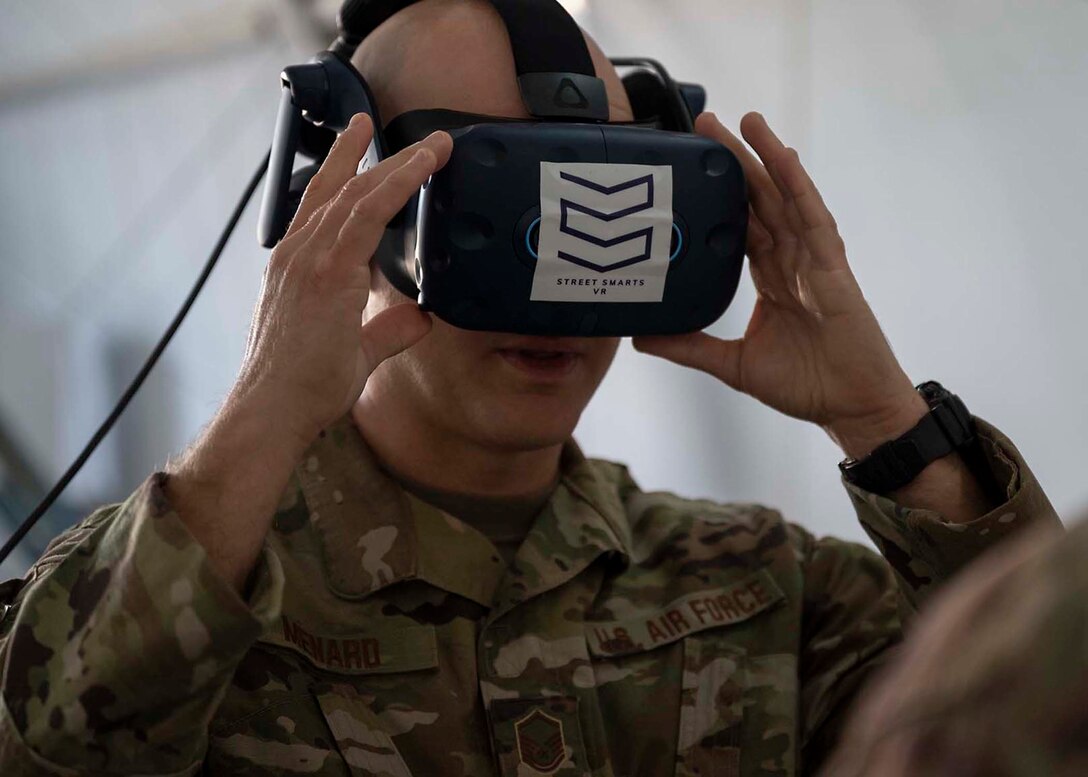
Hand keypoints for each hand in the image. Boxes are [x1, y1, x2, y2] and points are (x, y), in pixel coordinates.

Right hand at [234, 113, 453, 449]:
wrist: (274, 409)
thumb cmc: (302, 387)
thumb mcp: (353, 351)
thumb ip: (387, 330)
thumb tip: (420, 317)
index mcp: (296, 268)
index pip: (320, 206)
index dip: (340, 171)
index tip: (358, 144)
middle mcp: (297, 255)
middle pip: (337, 189)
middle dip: (364, 154)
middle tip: (384, 125)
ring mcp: (309, 260)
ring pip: (358, 194)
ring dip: (397, 164)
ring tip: (431, 145)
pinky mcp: (327, 272)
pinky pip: (367, 215)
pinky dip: (397, 185)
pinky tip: (421, 167)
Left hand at [633, 111, 926, 457]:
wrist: (851, 408)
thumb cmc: (806, 385)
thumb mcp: (732, 364)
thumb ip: (690, 346)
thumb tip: (641, 339)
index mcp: (770, 278)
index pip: (739, 224)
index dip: (717, 194)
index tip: (690, 165)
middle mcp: (790, 261)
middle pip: (758, 200)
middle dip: (734, 161)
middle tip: (704, 123)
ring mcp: (813, 261)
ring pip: (785, 198)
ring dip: (766, 157)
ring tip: (744, 119)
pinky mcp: (833, 269)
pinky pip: (814, 220)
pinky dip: (798, 187)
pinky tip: (781, 158)